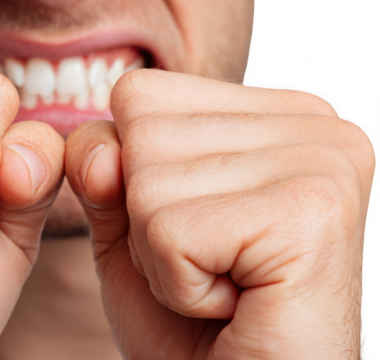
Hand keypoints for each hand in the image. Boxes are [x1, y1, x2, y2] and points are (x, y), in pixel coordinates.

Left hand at [65, 70, 373, 358]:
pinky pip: (170, 233)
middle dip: (147, 221)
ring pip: (147, 184)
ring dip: (162, 258)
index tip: (194, 230)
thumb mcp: (131, 230)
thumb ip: (103, 172)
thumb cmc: (195, 319)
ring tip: (225, 284)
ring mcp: (320, 162)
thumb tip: (99, 149)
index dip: (131, 178)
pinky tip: (235, 303)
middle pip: (140, 133)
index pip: (139, 95)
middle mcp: (311, 123)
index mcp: (275, 113)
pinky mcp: (310, 213)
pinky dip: (180, 286)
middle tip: (211, 266)